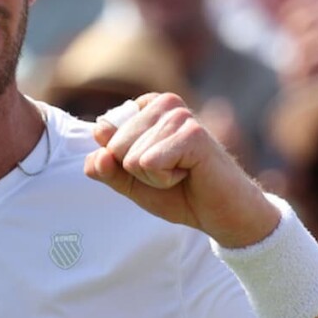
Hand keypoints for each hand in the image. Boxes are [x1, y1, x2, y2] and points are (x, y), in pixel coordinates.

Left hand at [84, 93, 279, 247]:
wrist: (222, 213)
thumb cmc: (180, 193)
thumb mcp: (131, 183)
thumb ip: (106, 169)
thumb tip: (96, 156)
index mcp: (146, 107)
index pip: (103, 134)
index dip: (123, 163)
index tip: (154, 167)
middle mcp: (163, 103)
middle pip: (115, 146)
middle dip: (138, 172)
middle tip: (171, 172)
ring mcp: (179, 115)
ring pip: (131, 158)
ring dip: (154, 178)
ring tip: (182, 173)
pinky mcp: (193, 134)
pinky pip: (149, 163)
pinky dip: (164, 180)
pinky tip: (189, 174)